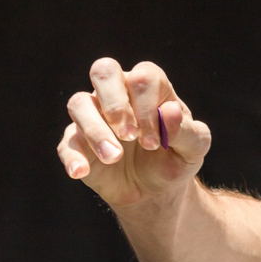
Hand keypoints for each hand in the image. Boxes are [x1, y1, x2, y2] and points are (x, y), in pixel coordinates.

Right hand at [57, 58, 211, 208]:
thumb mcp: (193, 149)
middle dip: (115, 103)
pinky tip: (81, 172)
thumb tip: (169, 110)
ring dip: (95, 130)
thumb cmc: (176, 158)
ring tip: (114, 157)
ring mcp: (94, 115)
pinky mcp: (77, 143)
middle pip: (103, 70)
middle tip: (130, 135)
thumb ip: (186, 130)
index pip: (142, 78)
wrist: (157, 191)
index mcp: (149, 87)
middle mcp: (118, 93)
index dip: (147, 108)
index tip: (154, 142)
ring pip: (79, 103)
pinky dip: (73, 157)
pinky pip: (66, 142)